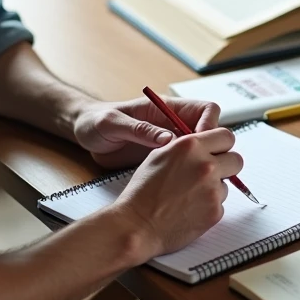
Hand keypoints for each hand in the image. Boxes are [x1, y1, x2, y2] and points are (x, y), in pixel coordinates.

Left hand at [73, 96, 221, 168]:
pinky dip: (190, 177)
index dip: (210, 124)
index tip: (202, 142)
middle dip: (215, 149)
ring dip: (205, 165)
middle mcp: (173, 125)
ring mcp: (171, 144)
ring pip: (202, 153)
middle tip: (207, 168)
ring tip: (198, 182)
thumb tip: (168, 139)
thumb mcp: (114, 123)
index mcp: (166, 109)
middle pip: (210, 133)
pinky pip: (186, 167)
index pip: (205, 109)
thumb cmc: (96, 121)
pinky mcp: (164, 161)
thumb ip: (140, 129)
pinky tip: (183, 190)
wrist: (84, 134)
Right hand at [113, 127, 242, 257]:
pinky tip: (189, 209)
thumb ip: (186, 147)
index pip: (226, 136)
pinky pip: (221, 204)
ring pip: (227, 184)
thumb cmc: (142, 192)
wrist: (137, 225)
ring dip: (215, 188)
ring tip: (190, 195)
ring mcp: (212, 190)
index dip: (222, 144)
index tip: (217, 151)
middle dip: (226, 165)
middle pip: (236, 159)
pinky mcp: (215, 212)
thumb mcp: (159, 156)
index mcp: (191, 147)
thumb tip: (203, 144)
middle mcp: (205, 166)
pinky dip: (209, 206)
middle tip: (211, 172)